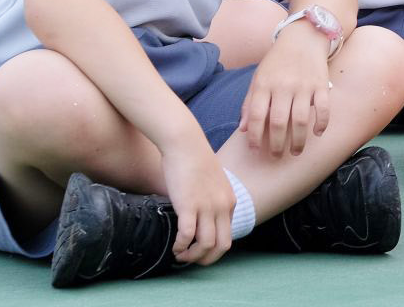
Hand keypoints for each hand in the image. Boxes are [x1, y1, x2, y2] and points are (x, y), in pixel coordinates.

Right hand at [161, 134, 235, 265]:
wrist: (185, 143)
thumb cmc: (194, 161)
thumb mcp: (212, 182)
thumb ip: (211, 200)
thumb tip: (201, 215)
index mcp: (229, 202)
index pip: (228, 236)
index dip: (213, 249)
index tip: (200, 251)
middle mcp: (222, 206)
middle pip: (222, 245)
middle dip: (206, 259)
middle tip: (191, 259)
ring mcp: (207, 206)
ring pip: (206, 244)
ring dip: (192, 256)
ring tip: (180, 254)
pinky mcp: (189, 204)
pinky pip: (187, 235)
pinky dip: (181, 246)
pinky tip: (174, 246)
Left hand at [238, 26, 332, 155]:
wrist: (303, 38)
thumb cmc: (277, 61)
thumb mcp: (258, 77)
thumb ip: (250, 102)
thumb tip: (243, 128)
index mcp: (264, 85)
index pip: (256, 115)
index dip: (254, 136)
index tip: (255, 150)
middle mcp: (283, 86)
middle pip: (279, 122)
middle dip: (277, 144)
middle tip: (276, 156)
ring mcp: (304, 86)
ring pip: (301, 120)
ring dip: (299, 140)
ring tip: (296, 152)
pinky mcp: (321, 85)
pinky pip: (323, 108)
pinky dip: (321, 123)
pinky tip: (317, 133)